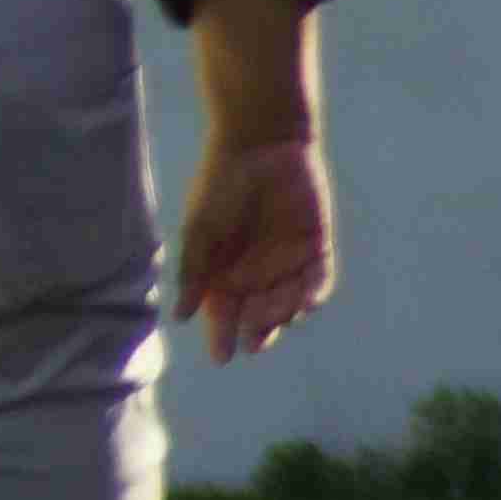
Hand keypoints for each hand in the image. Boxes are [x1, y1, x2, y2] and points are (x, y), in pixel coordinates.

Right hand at [175, 136, 340, 355]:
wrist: (260, 143)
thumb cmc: (221, 184)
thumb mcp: (200, 229)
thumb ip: (195, 271)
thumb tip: (182, 316)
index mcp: (224, 272)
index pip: (224, 314)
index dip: (223, 336)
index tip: (223, 356)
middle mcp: (256, 273)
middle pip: (259, 316)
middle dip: (257, 331)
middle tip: (253, 339)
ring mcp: (288, 263)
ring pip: (288, 304)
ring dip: (281, 316)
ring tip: (272, 319)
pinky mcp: (316, 248)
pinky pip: (318, 282)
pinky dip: (311, 296)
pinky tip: (303, 303)